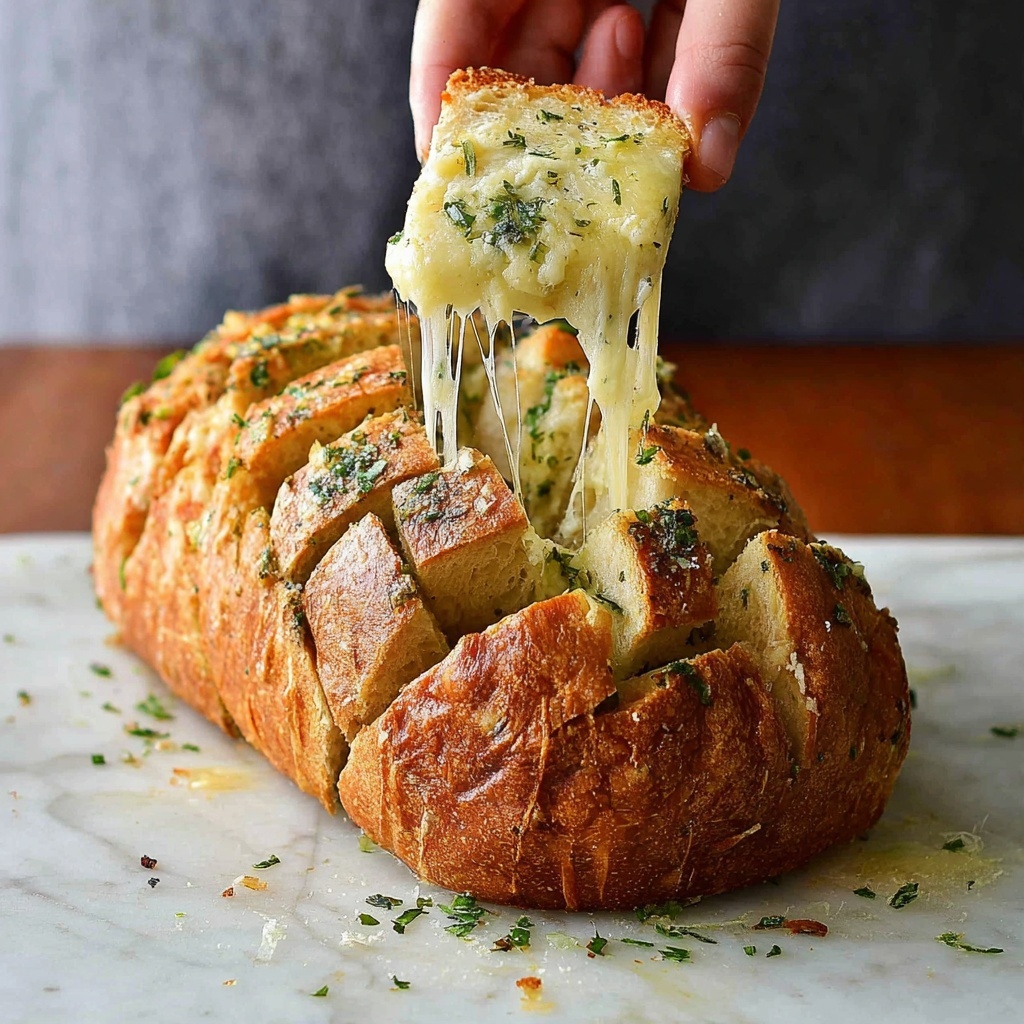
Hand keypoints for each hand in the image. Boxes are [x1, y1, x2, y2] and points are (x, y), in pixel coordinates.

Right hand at [409, 1, 779, 191]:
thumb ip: (722, 42)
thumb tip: (708, 163)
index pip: (454, 12)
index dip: (443, 88)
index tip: (449, 162)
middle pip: (517, 45)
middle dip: (552, 118)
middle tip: (587, 172)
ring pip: (580, 49)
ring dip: (616, 100)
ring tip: (650, 118)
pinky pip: (643, 33)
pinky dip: (664, 73)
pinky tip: (684, 95)